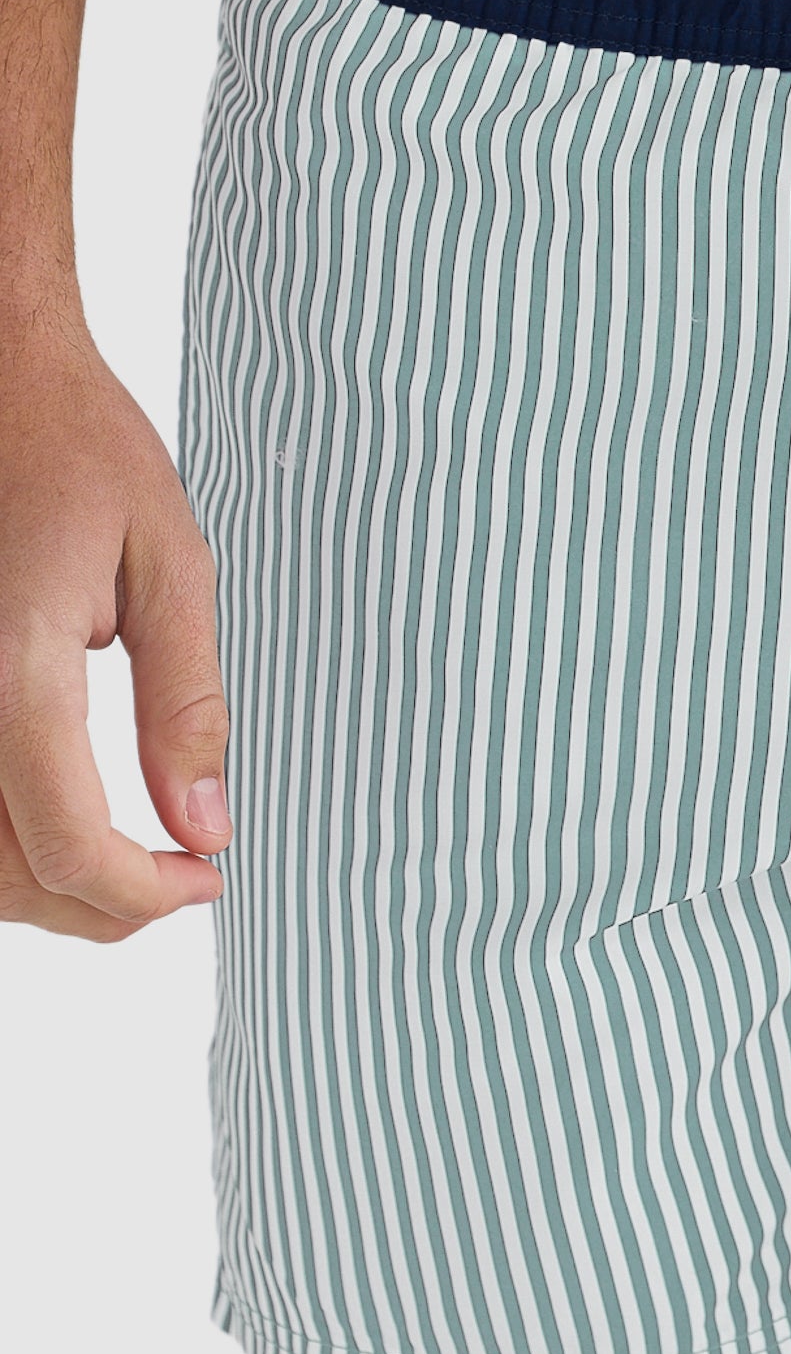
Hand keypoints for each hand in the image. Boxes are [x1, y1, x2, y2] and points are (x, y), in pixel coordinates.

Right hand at [0, 308, 228, 940]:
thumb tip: (205, 824)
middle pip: (6, 875)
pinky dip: (7, 841)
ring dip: (46, 888)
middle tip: (179, 882)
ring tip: (131, 864)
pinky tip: (62, 824)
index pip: (65, 844)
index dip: (143, 893)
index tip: (207, 875)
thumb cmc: (76, 444)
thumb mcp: (168, 562)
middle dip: (100, 909)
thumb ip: (187, 702)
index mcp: (15, 669)